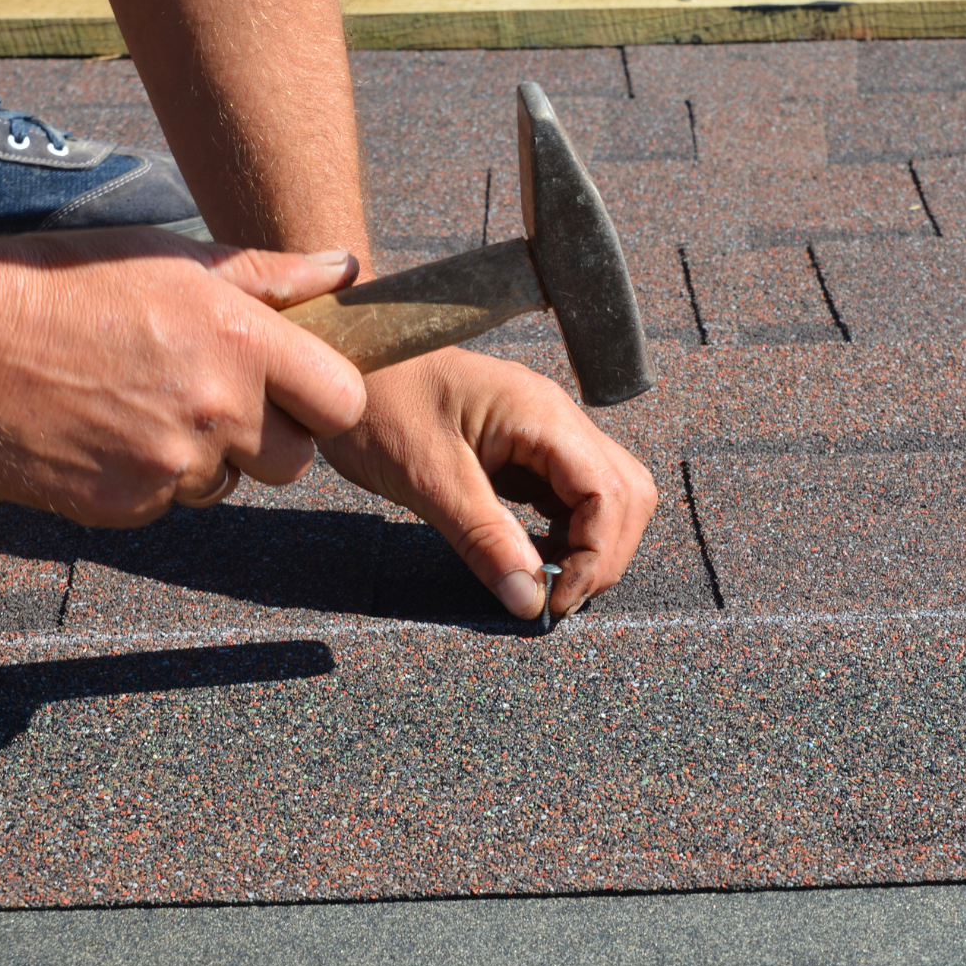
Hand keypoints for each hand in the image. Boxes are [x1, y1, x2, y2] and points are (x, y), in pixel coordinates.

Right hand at [0, 228, 365, 526]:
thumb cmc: (62, 282)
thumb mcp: (170, 258)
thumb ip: (267, 276)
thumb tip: (344, 270)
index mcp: (240, 341)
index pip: (342, 401)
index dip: (323, 399)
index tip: (295, 389)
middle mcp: (216, 409)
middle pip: (293, 461)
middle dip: (265, 438)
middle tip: (211, 399)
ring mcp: (170, 466)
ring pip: (225, 484)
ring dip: (199, 457)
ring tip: (137, 403)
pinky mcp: (125, 506)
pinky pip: (165, 503)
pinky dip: (144, 478)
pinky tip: (103, 431)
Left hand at [318, 346, 657, 619]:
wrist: (339, 364)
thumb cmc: (376, 403)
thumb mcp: (427, 478)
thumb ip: (484, 540)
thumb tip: (531, 601)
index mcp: (540, 414)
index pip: (611, 493)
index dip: (597, 556)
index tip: (555, 600)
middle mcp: (555, 418)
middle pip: (625, 494)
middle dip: (603, 554)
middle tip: (554, 597)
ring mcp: (543, 432)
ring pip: (605, 496)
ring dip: (588, 546)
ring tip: (543, 581)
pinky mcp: (524, 449)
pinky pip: (570, 496)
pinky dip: (564, 534)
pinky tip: (531, 556)